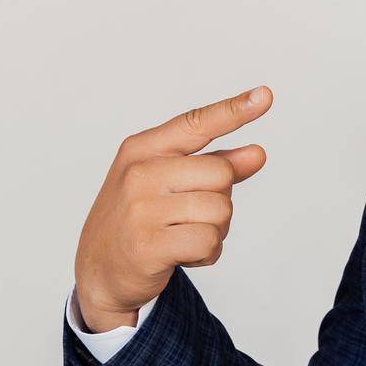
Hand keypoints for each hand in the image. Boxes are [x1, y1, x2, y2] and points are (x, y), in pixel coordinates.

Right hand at [73, 86, 272, 332]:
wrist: (99, 270)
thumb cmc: (141, 218)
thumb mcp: (169, 182)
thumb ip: (214, 165)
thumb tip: (257, 154)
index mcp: (142, 149)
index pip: (196, 123)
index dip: (233, 110)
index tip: (266, 95)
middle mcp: (139, 173)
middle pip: (221, 173)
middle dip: (221, 197)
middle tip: (192, 215)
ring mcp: (140, 210)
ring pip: (221, 210)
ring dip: (216, 229)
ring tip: (185, 234)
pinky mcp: (147, 246)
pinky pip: (209, 242)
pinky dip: (207, 253)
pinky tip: (184, 254)